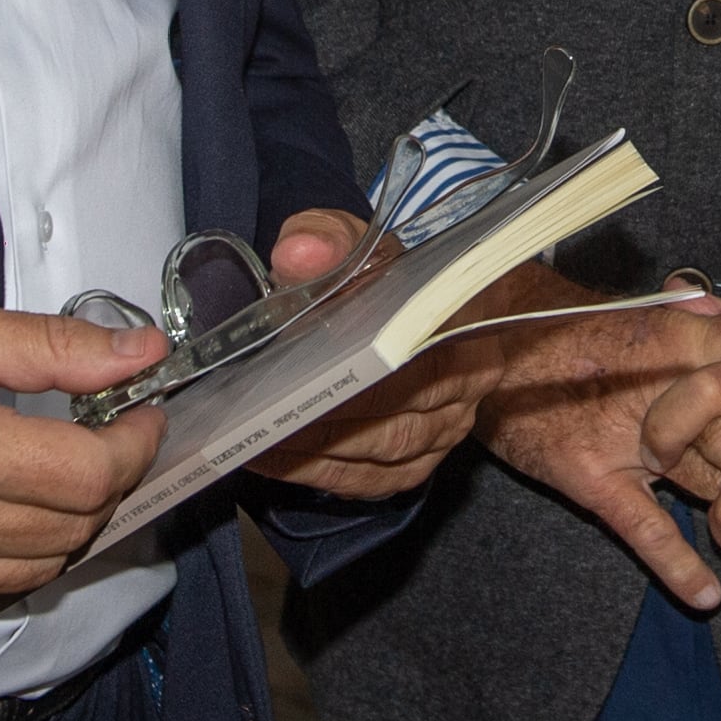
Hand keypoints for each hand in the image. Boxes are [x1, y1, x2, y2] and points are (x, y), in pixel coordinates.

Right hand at [0, 295, 170, 618]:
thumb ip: (52, 344)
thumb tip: (138, 353)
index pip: (90, 473)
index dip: (135, 445)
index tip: (139, 417)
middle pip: (79, 525)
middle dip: (110, 479)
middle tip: (104, 438)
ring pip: (48, 565)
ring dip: (73, 520)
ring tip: (60, 471)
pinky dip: (23, 551)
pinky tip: (10, 507)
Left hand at [255, 207, 480, 500]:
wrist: (410, 307)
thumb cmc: (380, 274)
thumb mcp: (354, 240)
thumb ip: (326, 238)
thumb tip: (299, 252)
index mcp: (457, 317)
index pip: (412, 350)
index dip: (357, 366)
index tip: (300, 370)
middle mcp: (465, 381)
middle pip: (395, 412)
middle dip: (322, 419)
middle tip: (258, 415)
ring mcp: (446, 429)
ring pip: (383, 453)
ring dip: (315, 451)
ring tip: (254, 437)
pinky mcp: (419, 462)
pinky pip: (373, 481)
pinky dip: (321, 474)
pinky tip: (275, 459)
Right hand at [462, 266, 720, 610]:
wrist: (491, 344)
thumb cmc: (584, 335)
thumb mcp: (651, 316)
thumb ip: (711, 321)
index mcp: (684, 332)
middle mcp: (662, 376)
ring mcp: (623, 426)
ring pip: (700, 470)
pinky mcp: (585, 471)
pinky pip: (636, 522)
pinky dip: (673, 560)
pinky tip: (708, 595)